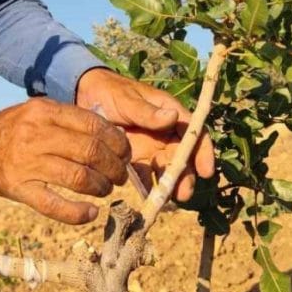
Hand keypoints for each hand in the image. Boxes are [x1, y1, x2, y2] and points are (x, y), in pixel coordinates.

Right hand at [0, 97, 131, 224]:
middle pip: (90, 151)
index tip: (124, 153)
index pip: (93, 125)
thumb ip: (71, 119)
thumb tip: (113, 135)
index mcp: (45, 112)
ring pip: (79, 178)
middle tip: (119, 175)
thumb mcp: (39, 111)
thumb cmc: (16, 129)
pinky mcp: (20, 189)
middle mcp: (37, 135)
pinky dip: (77, 213)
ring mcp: (28, 164)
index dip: (117, 142)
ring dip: (100, 187)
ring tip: (104, 190)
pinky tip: (90, 213)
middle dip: (114, 167)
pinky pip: (54, 205)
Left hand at [75, 67, 214, 201]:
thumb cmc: (111, 91)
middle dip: (185, 176)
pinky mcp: (135, 159)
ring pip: (166, 169)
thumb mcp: (128, 99)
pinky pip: (146, 176)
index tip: (206, 171)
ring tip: (166, 200)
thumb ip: (148, 112)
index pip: (194, 133)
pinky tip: (146, 199)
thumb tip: (172, 117)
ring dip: (169, 185)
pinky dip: (148, 188)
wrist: (85, 96)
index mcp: (169, 113)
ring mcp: (150, 147)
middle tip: (183, 194)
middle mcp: (164, 133)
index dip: (203, 152)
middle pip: (182, 156)